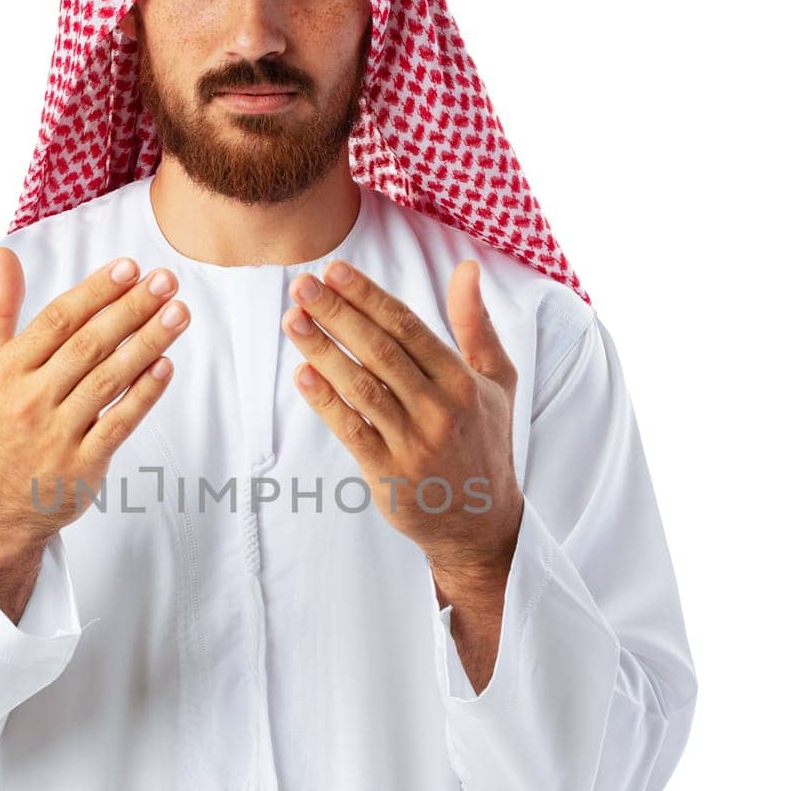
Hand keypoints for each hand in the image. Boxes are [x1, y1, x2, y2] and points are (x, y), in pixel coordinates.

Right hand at [0, 248, 190, 554]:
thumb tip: (4, 254)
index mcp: (5, 371)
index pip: (57, 321)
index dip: (95, 292)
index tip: (130, 267)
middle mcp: (30, 400)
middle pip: (88, 346)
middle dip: (131, 309)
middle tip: (166, 281)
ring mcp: (57, 434)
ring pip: (109, 380)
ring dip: (148, 343)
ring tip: (178, 313)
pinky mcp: (83, 464)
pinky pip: (120, 422)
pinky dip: (144, 394)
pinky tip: (166, 365)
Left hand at [282, 256, 523, 591]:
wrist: (481, 523)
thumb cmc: (485, 442)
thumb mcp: (497, 381)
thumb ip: (476, 325)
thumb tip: (466, 268)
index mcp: (463, 381)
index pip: (408, 327)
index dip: (368, 296)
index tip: (334, 270)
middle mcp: (441, 409)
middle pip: (380, 349)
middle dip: (337, 313)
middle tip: (300, 285)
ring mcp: (414, 443)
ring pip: (362, 386)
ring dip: (323, 350)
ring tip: (293, 321)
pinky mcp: (389, 474)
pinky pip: (352, 430)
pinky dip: (326, 401)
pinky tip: (302, 374)